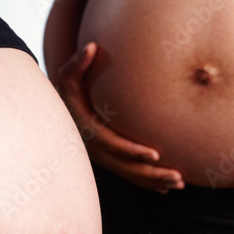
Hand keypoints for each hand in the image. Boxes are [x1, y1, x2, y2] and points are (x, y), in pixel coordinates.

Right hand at [55, 42, 184, 192]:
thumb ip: (77, 63)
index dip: (133, 151)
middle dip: (152, 174)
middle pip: (126, 168)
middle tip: (178, 177)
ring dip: (154, 181)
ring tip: (180, 184)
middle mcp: (95, 150)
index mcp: (88, 131)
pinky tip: (166, 187)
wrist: (53, 116)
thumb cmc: (63, 94)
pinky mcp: (108, 162)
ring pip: (130, 175)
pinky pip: (129, 176)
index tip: (156, 154)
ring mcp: (102, 159)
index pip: (113, 145)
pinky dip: (147, 183)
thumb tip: (91, 46)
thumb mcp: (65, 78)